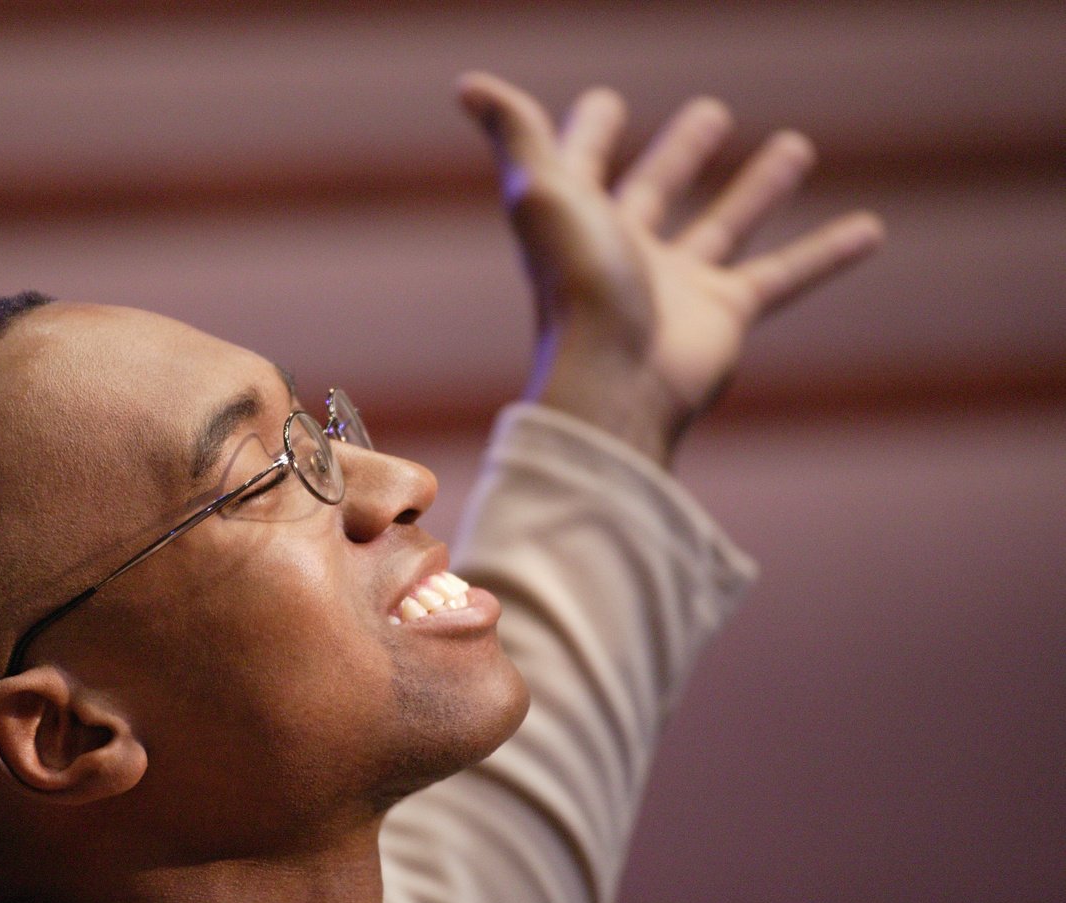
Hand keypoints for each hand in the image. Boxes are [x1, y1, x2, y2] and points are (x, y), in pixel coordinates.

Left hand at [457, 72, 884, 462]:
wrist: (615, 382)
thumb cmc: (576, 287)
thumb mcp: (543, 194)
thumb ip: (518, 135)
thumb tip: (469, 83)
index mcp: (578, 218)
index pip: (581, 164)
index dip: (589, 133)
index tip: (606, 101)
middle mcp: (625, 250)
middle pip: (655, 191)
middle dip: (679, 154)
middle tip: (710, 113)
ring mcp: (676, 284)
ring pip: (725, 226)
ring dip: (759, 188)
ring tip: (796, 146)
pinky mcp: (724, 314)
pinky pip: (784, 275)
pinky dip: (826, 253)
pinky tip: (870, 228)